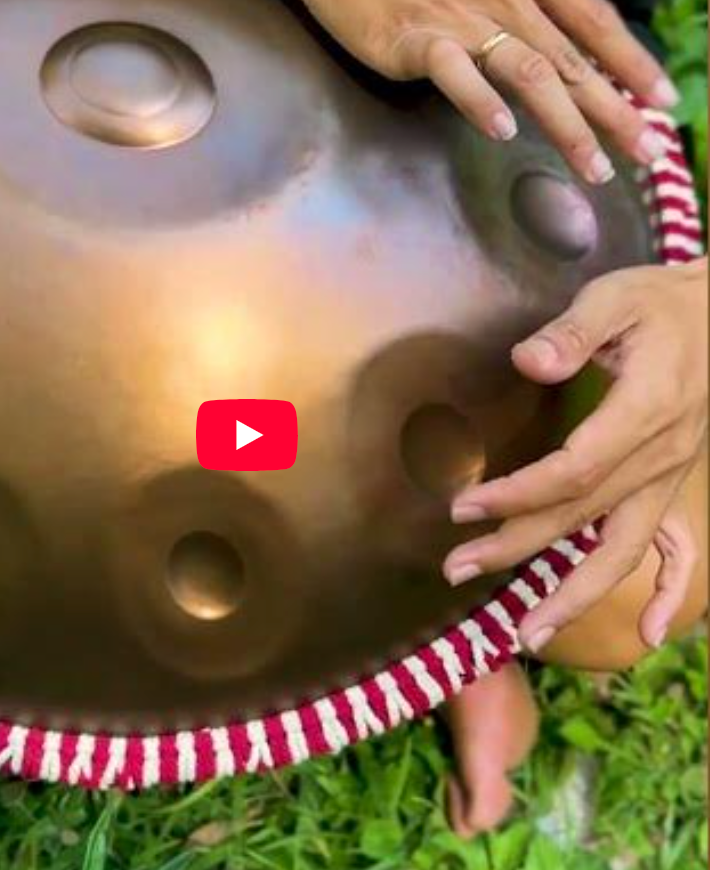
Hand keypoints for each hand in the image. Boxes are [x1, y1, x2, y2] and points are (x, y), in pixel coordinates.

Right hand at [302, 0, 678, 182]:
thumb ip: (518, 24)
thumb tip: (554, 70)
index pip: (594, 24)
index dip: (632, 62)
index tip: (664, 102)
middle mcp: (505, 1)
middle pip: (573, 61)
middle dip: (616, 110)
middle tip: (646, 153)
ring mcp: (462, 20)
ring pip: (530, 72)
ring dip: (567, 124)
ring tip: (594, 167)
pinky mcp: (418, 39)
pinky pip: (454, 72)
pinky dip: (480, 101)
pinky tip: (501, 132)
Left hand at [443, 258, 707, 650]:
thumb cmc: (661, 305)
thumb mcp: (616, 299)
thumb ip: (572, 333)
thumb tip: (527, 361)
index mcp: (644, 413)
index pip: (572, 472)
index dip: (515, 495)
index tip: (463, 508)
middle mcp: (659, 457)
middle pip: (581, 518)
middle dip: (515, 547)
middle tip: (456, 569)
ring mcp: (668, 477)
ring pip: (623, 551)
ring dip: (574, 594)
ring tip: (529, 632)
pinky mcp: (669, 484)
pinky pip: (678, 550)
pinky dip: (668, 592)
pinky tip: (653, 633)